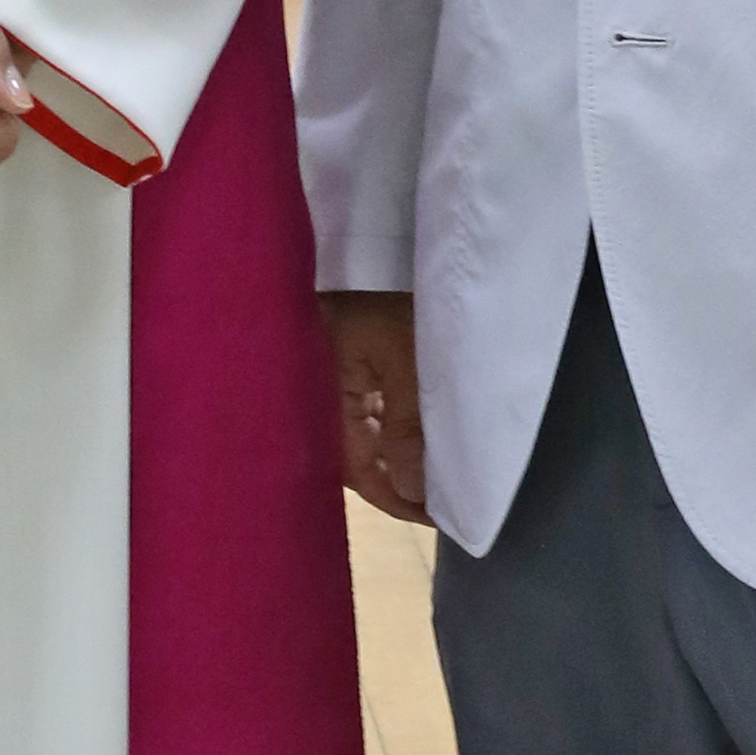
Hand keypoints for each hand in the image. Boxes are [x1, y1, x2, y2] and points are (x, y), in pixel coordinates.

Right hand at [326, 289, 428, 520]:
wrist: (379, 238)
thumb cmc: (391, 297)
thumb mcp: (408, 361)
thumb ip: (407, 429)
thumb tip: (411, 492)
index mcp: (322, 394)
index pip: (354, 468)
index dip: (393, 498)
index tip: (435, 516)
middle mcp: (318, 391)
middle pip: (351, 456)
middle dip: (392, 483)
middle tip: (437, 503)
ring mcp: (329, 374)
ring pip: (359, 433)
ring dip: (393, 457)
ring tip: (435, 474)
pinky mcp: (344, 359)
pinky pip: (363, 409)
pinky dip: (389, 428)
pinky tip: (414, 435)